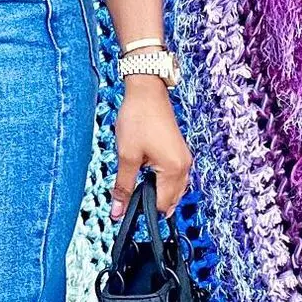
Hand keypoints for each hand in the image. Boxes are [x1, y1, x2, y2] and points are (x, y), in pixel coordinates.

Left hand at [111, 78, 191, 219]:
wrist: (147, 91)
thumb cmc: (138, 118)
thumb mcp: (126, 156)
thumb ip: (123, 186)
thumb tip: (118, 211)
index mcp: (174, 170)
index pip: (163, 204)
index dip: (145, 210)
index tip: (128, 208)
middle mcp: (184, 166)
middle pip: (172, 199)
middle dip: (153, 204)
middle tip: (130, 198)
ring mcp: (184, 158)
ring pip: (174, 189)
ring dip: (158, 193)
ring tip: (136, 187)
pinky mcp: (179, 152)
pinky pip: (174, 177)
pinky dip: (162, 183)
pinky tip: (147, 178)